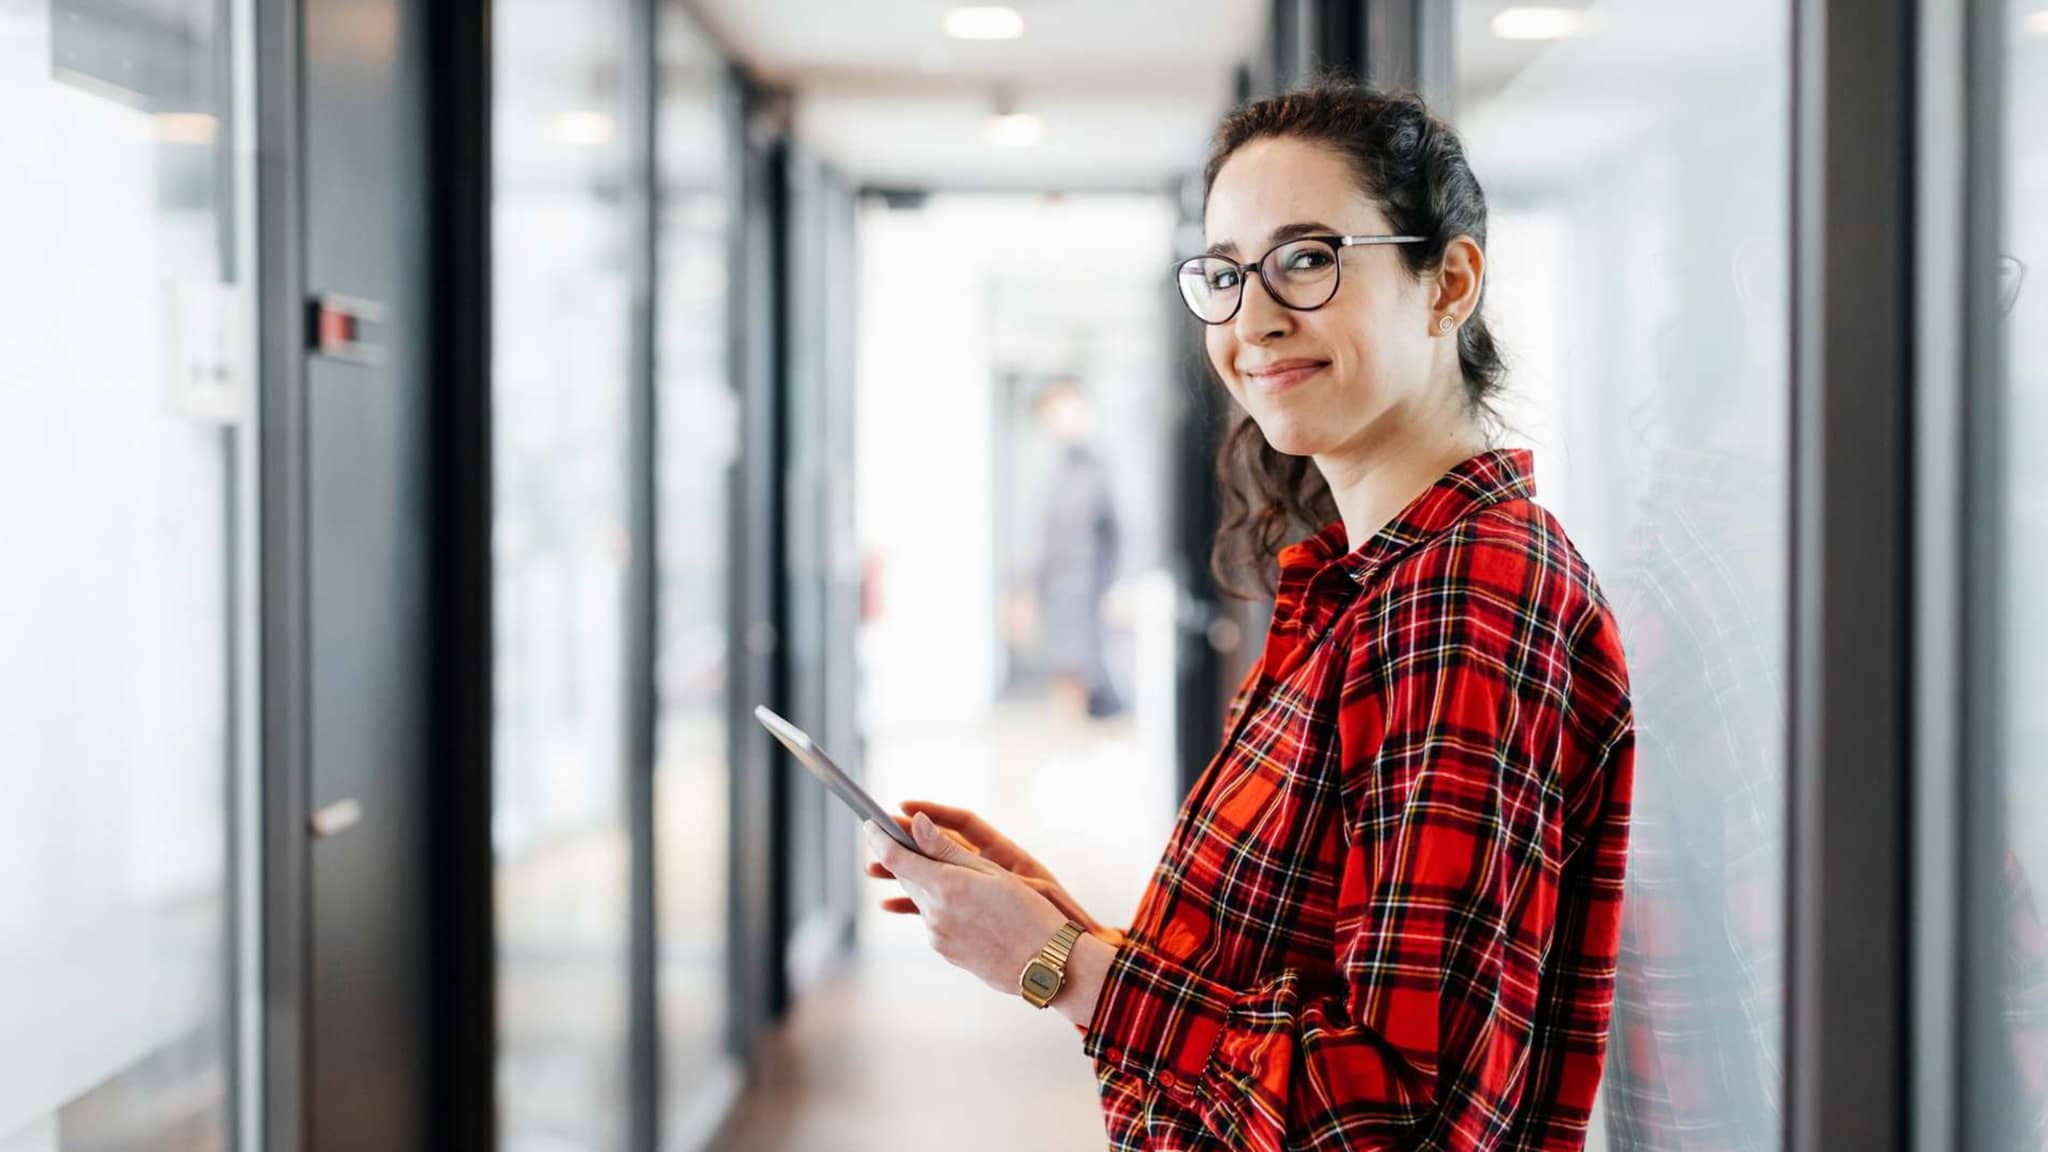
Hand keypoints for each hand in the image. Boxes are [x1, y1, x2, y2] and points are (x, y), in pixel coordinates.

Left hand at [866, 801, 1118, 942]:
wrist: (1045, 963)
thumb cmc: (1027, 911)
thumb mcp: (990, 871)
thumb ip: (947, 849)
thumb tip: (915, 824)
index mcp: (946, 886)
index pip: (896, 857)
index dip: (879, 838)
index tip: (872, 824)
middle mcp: (935, 913)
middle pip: (905, 877)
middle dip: (902, 857)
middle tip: (905, 837)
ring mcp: (938, 936)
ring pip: (920, 899)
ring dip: (924, 881)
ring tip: (947, 872)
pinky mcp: (945, 951)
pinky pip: (933, 920)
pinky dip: (939, 904)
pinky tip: (962, 902)